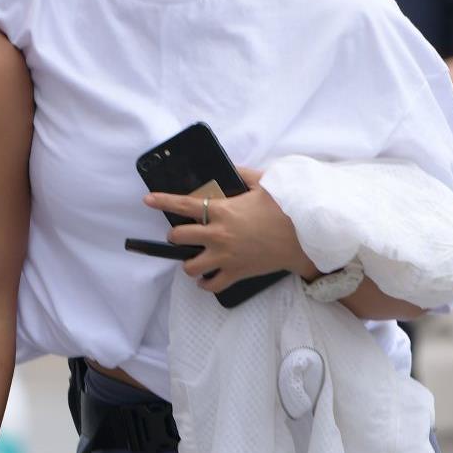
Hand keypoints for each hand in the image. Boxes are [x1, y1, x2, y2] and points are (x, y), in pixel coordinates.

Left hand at [144, 176, 311, 290]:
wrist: (304, 237)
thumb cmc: (285, 208)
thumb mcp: (265, 183)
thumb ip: (244, 174)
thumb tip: (232, 168)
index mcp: (222, 210)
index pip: (184, 204)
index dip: (162, 201)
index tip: (148, 200)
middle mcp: (218, 234)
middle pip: (179, 238)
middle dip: (176, 236)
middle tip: (183, 235)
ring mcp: (225, 256)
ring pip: (190, 266)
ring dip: (189, 263)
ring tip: (195, 259)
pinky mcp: (236, 273)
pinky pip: (211, 285)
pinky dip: (205, 283)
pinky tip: (206, 278)